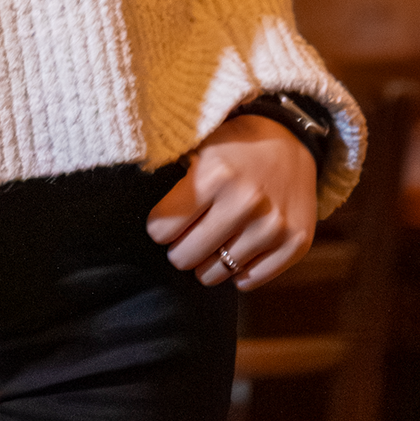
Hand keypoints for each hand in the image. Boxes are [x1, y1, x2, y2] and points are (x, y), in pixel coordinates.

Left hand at [144, 114, 316, 289]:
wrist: (293, 139)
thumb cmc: (234, 145)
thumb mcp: (198, 144)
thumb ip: (168, 174)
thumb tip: (123, 205)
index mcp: (215, 174)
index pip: (161, 230)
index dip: (161, 226)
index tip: (169, 218)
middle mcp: (246, 202)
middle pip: (184, 258)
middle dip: (181, 247)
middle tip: (191, 230)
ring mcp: (274, 227)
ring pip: (215, 274)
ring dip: (210, 260)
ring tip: (216, 236)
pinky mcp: (296, 244)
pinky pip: (249, 281)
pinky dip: (240, 269)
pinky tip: (241, 245)